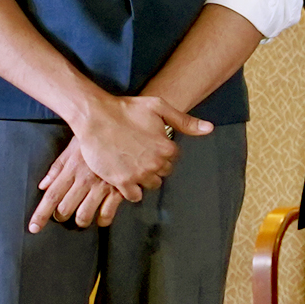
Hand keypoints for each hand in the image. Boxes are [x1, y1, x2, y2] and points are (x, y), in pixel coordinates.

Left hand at [29, 143, 127, 231]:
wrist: (122, 130)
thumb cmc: (95, 138)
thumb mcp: (72, 149)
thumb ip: (57, 168)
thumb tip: (43, 185)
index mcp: (71, 170)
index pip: (51, 196)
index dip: (41, 214)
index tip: (35, 227)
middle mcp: (84, 180)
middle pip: (65, 207)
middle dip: (61, 216)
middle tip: (62, 216)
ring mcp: (102, 186)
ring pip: (85, 214)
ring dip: (80, 220)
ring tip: (80, 218)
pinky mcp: (119, 189)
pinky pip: (108, 212)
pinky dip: (103, 220)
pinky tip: (101, 219)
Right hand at [69, 90, 210, 195]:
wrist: (95, 116)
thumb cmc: (126, 109)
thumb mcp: (159, 107)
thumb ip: (184, 121)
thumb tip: (209, 128)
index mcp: (167, 147)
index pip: (173, 159)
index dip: (162, 152)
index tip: (151, 146)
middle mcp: (156, 163)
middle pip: (163, 172)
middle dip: (155, 165)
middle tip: (140, 155)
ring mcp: (138, 174)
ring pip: (151, 184)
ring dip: (144, 178)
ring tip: (133, 166)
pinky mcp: (121, 181)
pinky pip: (134, 196)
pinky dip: (132, 190)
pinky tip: (126, 179)